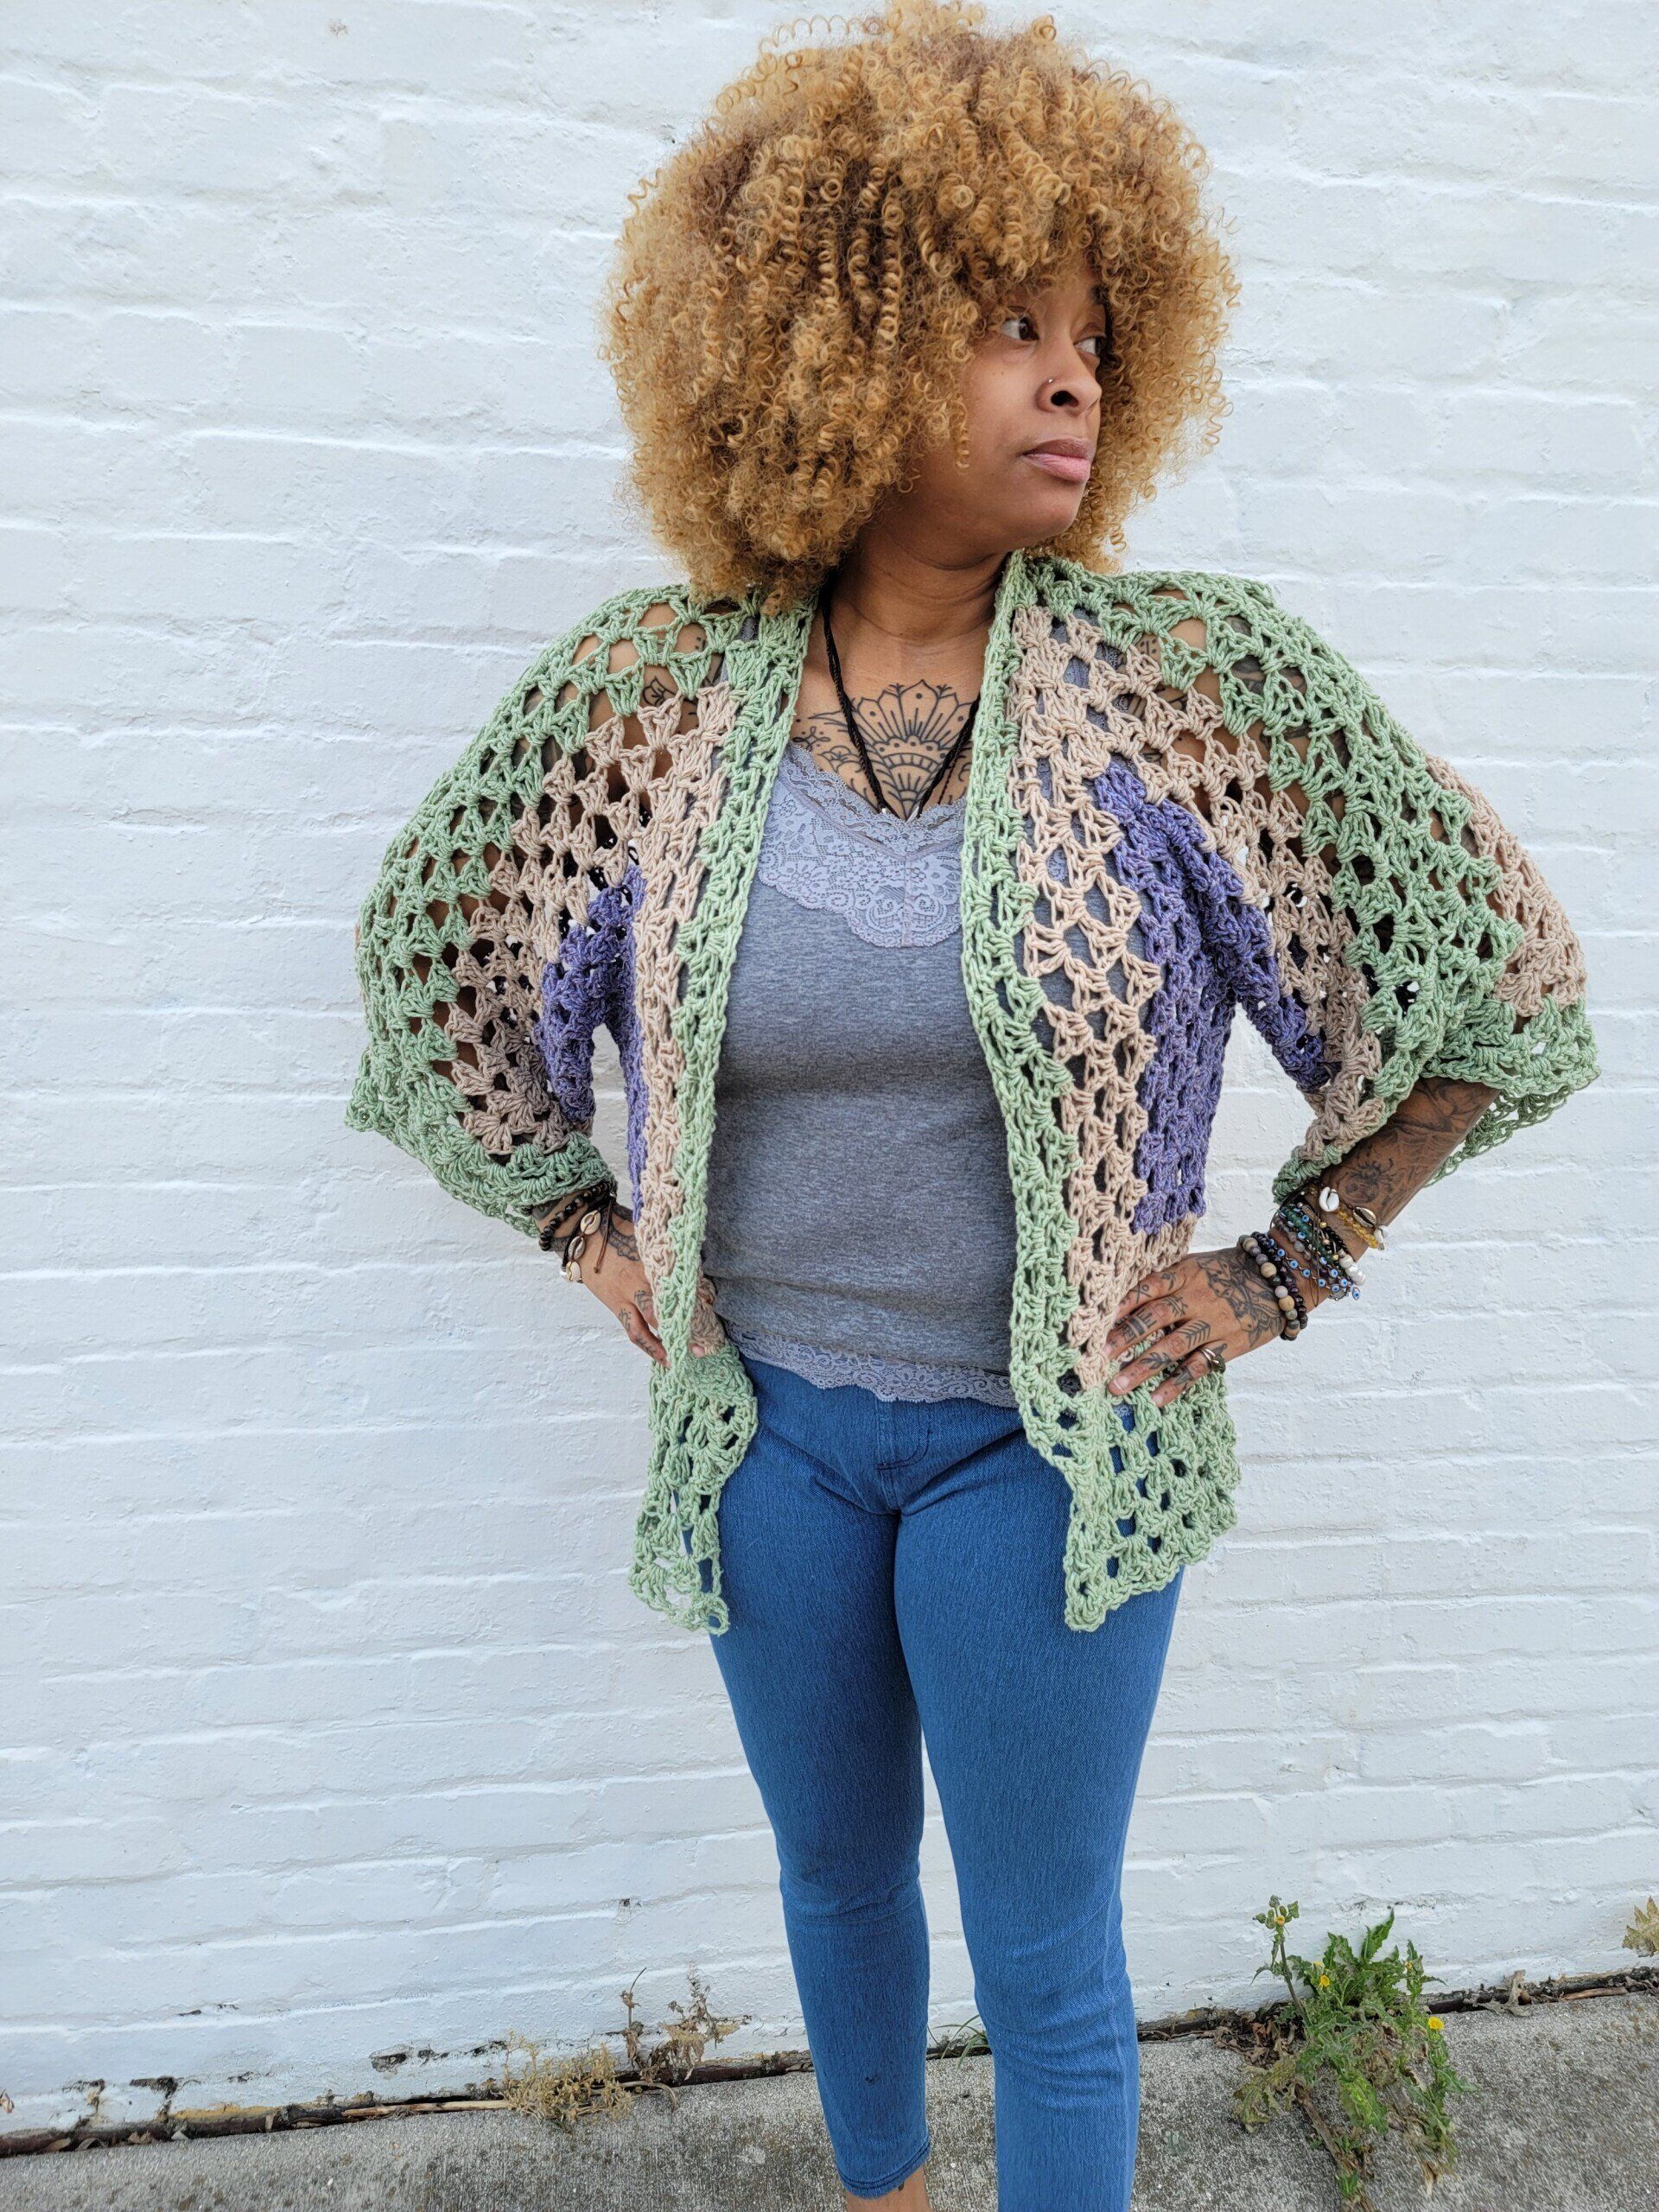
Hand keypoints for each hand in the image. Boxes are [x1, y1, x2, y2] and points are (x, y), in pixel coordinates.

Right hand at [576, 1204, 726, 1365]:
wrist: (585, 1239)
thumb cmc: (620, 1230)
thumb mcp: (647, 1236)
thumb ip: (669, 1250)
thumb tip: (697, 1260)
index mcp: (649, 1261)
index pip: (676, 1285)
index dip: (694, 1301)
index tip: (712, 1311)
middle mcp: (637, 1282)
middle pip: (663, 1310)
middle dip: (683, 1328)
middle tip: (704, 1345)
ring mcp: (625, 1297)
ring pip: (645, 1327)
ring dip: (663, 1345)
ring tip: (683, 1358)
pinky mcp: (616, 1306)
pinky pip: (632, 1330)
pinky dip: (648, 1345)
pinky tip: (662, 1356)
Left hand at [1104, 1246, 1296, 1407]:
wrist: (1280, 1280)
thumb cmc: (1230, 1270)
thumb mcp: (1198, 1263)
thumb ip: (1167, 1277)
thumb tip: (1125, 1294)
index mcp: (1186, 1274)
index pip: (1148, 1287)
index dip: (1123, 1303)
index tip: (1097, 1319)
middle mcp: (1197, 1297)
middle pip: (1155, 1318)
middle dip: (1124, 1338)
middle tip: (1097, 1357)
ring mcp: (1213, 1323)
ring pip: (1172, 1347)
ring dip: (1142, 1368)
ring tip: (1117, 1386)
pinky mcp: (1228, 1345)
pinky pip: (1199, 1367)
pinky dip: (1177, 1384)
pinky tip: (1156, 1399)